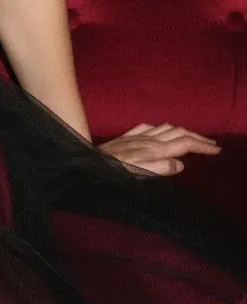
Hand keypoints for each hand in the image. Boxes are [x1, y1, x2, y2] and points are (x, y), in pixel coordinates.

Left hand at [98, 122, 220, 175]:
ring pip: (165, 128)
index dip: (201, 146)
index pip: (184, 144)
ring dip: (182, 131)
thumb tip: (180, 165)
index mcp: (154, 150)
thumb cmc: (112, 174)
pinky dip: (161, 128)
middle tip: (212, 144)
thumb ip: (160, 169)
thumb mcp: (138, 175)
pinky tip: (159, 131)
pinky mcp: (126, 137)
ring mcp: (136, 137)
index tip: (216, 150)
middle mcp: (147, 140)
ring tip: (192, 137)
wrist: (87, 164)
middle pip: (179, 133)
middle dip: (197, 137)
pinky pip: (147, 127)